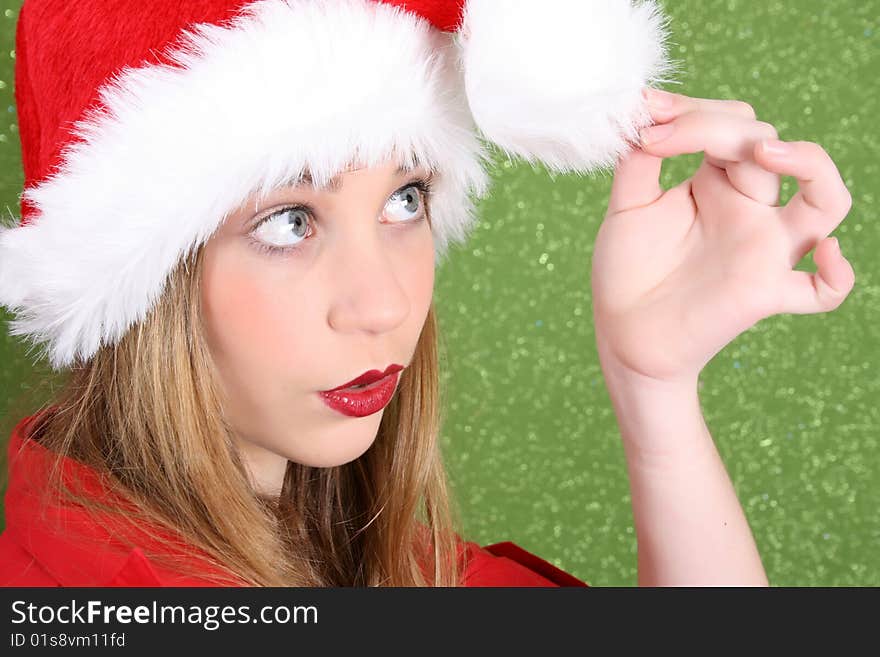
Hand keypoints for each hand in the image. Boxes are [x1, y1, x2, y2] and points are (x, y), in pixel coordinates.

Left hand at [591, 88, 854, 385]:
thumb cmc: (628, 270)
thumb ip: (639, 160)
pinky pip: (823, 291)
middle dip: (716, 126)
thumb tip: (648, 113)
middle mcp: (749, 209)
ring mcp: (763, 250)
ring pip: (827, 202)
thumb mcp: (627, 206)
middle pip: (767, 143)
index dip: (694, 110)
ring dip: (811, 166)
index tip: (647, 114)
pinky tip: (825, 253)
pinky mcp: (763, 293)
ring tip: (764, 152)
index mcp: (718, 183)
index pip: (734, 124)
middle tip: (659, 135)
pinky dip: (838, 275)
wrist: (622, 332)